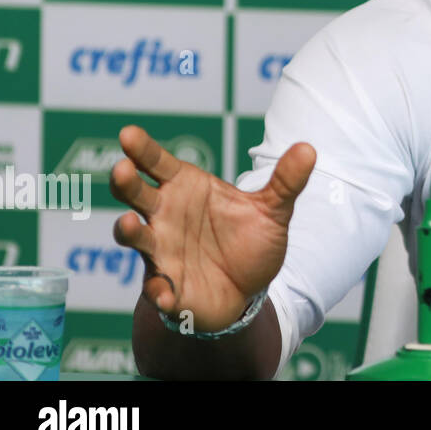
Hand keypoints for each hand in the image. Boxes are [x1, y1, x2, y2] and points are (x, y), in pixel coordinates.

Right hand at [109, 125, 315, 332]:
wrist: (248, 288)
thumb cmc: (248, 240)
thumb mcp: (273, 210)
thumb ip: (286, 181)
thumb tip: (309, 148)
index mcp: (186, 189)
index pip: (159, 164)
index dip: (143, 149)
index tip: (128, 134)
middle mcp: (165, 216)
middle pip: (136, 195)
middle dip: (125, 182)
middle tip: (122, 169)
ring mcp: (162, 251)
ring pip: (136, 237)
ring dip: (129, 231)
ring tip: (129, 224)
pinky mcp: (167, 286)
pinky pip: (156, 289)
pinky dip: (158, 292)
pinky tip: (166, 296)